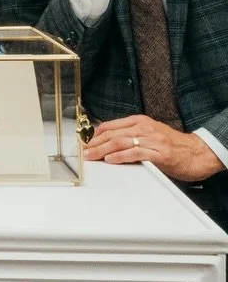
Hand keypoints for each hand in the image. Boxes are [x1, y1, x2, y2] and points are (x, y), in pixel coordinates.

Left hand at [85, 116, 223, 181]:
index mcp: (140, 122)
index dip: (93, 135)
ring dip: (102, 150)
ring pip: (121, 142)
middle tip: (82, 152)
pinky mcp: (160, 153)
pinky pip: (137, 153)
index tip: (82, 142)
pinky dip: (121, 156)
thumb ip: (130, 136)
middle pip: (112, 134)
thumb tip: (106, 143)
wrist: (199, 153)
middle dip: (94, 143)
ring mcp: (153, 140)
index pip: (110, 126)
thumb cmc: (173, 146)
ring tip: (91, 156)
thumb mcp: (149, 135)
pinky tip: (111, 159)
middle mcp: (145, 128)